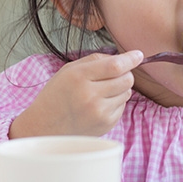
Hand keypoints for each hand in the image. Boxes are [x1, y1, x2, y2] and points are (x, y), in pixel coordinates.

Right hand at [9, 50, 142, 137]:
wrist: (44, 126)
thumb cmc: (57, 94)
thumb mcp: (69, 70)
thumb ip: (95, 60)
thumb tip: (124, 58)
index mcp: (79, 77)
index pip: (115, 65)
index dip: (130, 59)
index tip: (139, 55)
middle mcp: (90, 95)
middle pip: (127, 79)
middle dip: (125, 74)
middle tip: (113, 76)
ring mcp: (99, 112)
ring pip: (127, 92)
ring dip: (119, 89)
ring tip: (100, 93)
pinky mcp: (105, 124)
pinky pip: (123, 106)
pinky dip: (115, 103)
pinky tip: (98, 105)